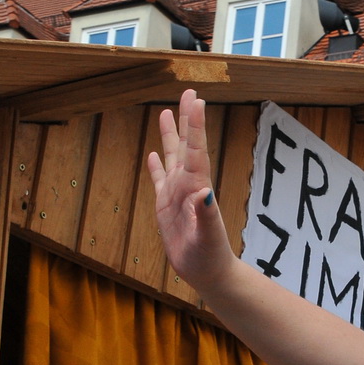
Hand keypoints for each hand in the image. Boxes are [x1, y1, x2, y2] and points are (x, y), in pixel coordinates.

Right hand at [147, 89, 237, 292]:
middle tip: (188, 92)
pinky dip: (156, 166)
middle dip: (186, 119)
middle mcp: (187, 185)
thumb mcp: (208, 239)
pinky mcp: (166, 206)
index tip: (196, 100)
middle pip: (186, 145)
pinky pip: (159, 180)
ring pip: (172, 157)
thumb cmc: (210, 257)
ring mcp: (176, 194)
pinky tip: (153, 154)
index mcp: (197, 187)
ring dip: (170, 135)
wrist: (208, 272)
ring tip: (165, 112)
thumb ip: (207, 217)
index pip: (196, 150)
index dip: (195, 125)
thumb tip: (205, 194)